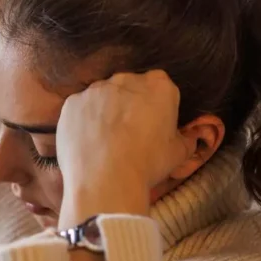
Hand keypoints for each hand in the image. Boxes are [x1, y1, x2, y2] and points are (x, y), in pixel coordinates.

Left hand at [55, 70, 187, 225]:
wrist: (105, 180)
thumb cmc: (147, 165)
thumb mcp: (179, 154)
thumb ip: (186, 138)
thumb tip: (189, 137)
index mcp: (159, 86)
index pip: (160, 87)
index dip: (157, 107)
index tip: (153, 125)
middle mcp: (125, 80)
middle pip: (129, 88)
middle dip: (129, 106)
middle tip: (128, 135)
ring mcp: (95, 90)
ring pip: (102, 97)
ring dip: (104, 112)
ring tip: (105, 142)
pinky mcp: (72, 103)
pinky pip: (79, 108)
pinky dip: (82, 121)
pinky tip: (87, 143)